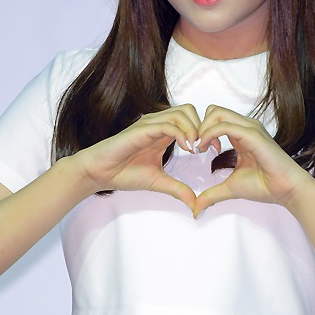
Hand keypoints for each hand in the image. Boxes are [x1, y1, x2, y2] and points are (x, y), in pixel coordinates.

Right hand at [75, 104, 219, 211]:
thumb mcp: (158, 182)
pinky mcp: (141, 129)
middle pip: (190, 110)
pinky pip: (167, 124)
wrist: (99, 173)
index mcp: (164, 133)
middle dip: (204, 127)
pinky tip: (187, 148)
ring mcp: (149, 124)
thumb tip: (195, 203)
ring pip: (181, 113)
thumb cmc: (124, 174)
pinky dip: (181, 134)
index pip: (192, 120)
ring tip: (196, 149)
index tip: (214, 150)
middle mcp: (158, 124)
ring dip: (194, 129)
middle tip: (208, 148)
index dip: (207, 132)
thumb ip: (178, 189)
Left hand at [193, 105, 312, 217]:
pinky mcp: (253, 135)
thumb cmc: (265, 186)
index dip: (202, 132)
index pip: (216, 119)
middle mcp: (246, 127)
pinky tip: (207, 149)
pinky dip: (209, 134)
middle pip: (214, 110)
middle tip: (196, 147)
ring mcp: (250, 129)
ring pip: (217, 113)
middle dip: (199, 126)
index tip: (198, 150)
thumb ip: (212, 194)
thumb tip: (196, 208)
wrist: (286, 190)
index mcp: (241, 135)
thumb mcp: (230, 188)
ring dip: (202, 129)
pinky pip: (224, 126)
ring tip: (200, 148)